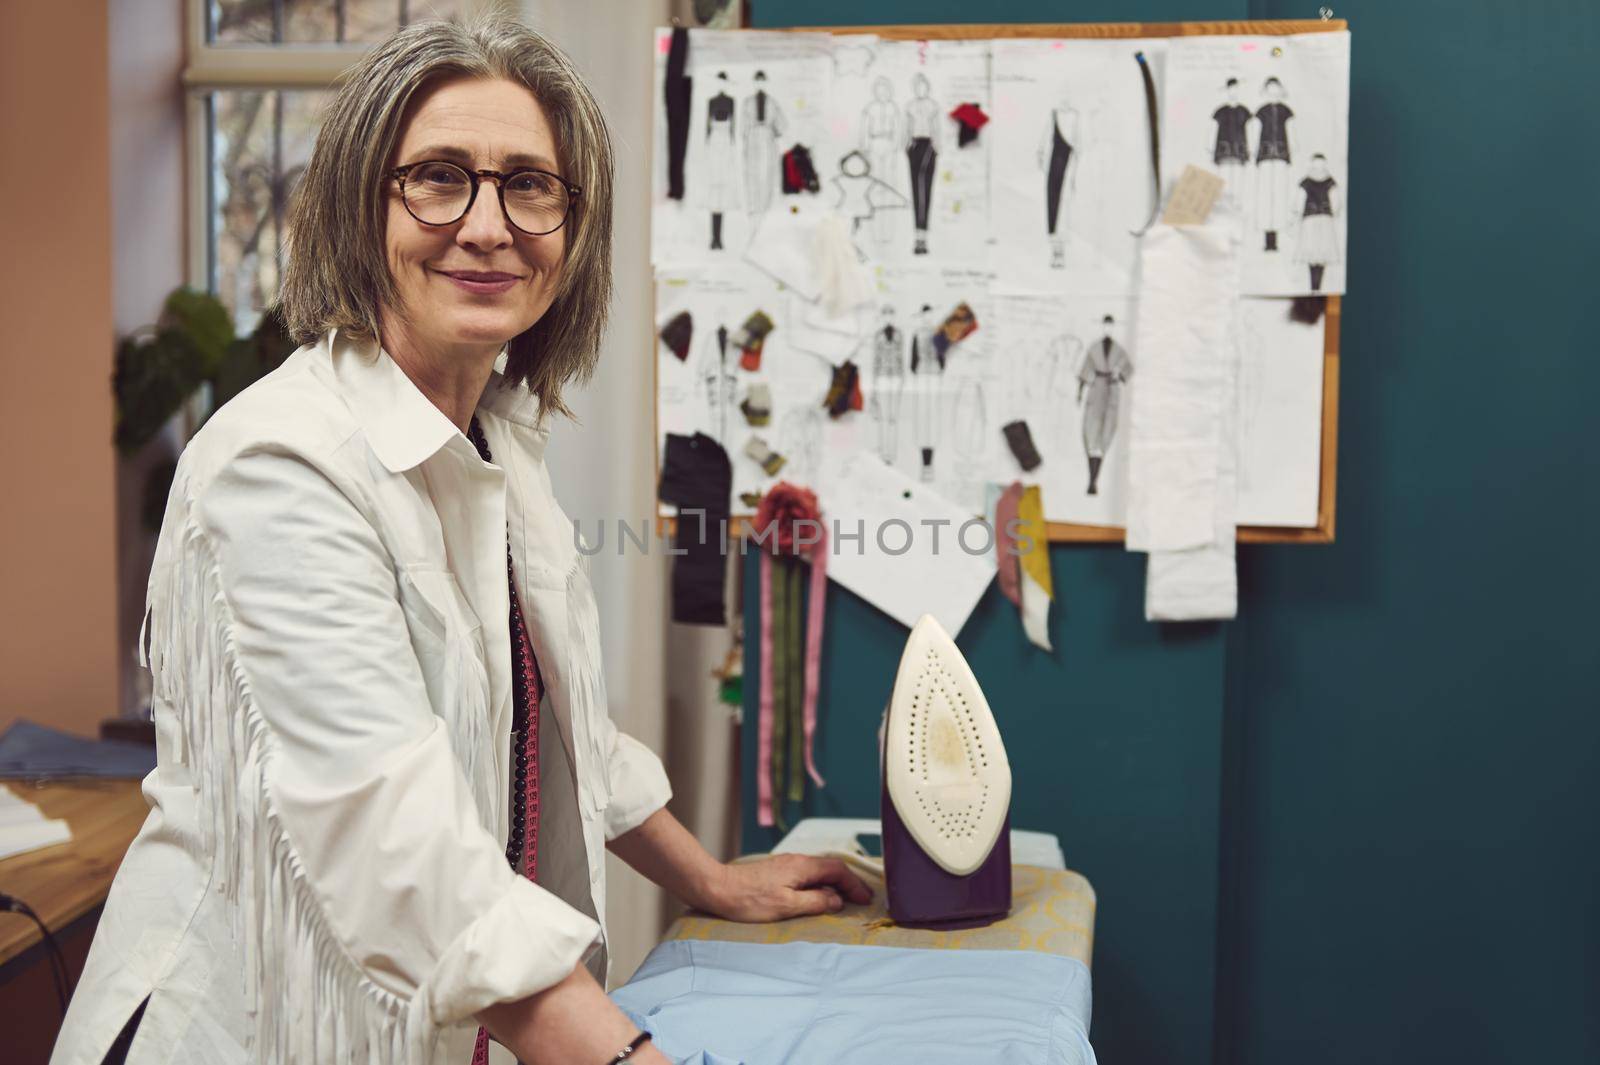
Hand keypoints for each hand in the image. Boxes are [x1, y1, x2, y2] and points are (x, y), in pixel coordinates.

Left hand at [705, 855, 873, 922]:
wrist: (717, 889)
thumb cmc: (748, 900)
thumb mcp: (786, 906)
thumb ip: (815, 902)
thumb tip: (836, 901)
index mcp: (802, 867)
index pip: (837, 870)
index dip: (854, 884)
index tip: (865, 899)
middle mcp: (796, 861)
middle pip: (830, 868)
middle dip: (848, 882)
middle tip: (861, 899)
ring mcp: (786, 866)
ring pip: (819, 871)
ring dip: (835, 884)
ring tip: (844, 901)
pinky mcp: (777, 873)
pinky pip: (807, 876)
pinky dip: (820, 885)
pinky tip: (818, 898)